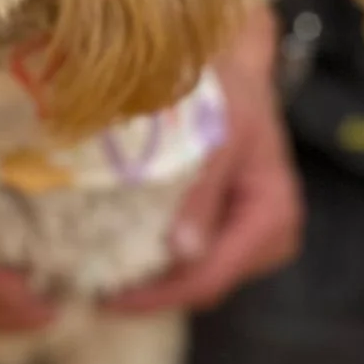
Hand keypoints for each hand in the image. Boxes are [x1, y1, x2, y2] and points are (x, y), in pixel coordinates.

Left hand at [107, 5, 303, 315]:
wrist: (232, 64)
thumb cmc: (226, 90)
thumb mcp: (215, 134)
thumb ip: (201, 194)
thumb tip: (182, 253)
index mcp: (272, 216)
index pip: (211, 277)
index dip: (159, 296)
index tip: (107, 299)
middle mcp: (268, 236)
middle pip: (203, 286)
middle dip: (152, 293)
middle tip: (91, 291)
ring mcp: (249, 237)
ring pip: (195, 279)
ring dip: (151, 280)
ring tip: (97, 277)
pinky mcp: (228, 229)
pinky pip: (190, 260)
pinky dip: (157, 261)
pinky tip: (119, 256)